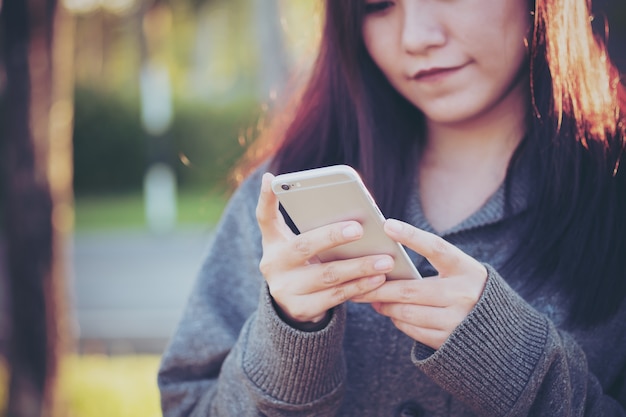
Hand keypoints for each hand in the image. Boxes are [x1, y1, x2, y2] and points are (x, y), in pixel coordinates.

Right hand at [256, 173, 392, 325]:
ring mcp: (284, 289)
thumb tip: (361, 207)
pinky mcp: (300, 309)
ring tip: (385, 260)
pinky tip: (378, 280)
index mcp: (273, 242)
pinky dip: (359, 287)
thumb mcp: (303, 244)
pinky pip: (335, 297)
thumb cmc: (307, 263)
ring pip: (326, 275)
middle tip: (359, 228)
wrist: (295, 306)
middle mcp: (273, 264)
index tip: (271, 179)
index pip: (265, 216)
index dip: (265, 198)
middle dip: (331, 236)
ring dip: (359, 267)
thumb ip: (318, 226)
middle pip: (303, 246)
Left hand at [352, 219, 487, 348]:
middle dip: (378, 286)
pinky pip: (411, 329)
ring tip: (371, 297)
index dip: (412, 236)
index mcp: (467, 269)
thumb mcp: (460, 272)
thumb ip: (434, 263)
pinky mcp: (448, 341)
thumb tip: (388, 261)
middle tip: (357, 281)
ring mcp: (457, 321)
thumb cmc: (469, 291)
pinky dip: (397, 320)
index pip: (436, 248)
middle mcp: (464, 295)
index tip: (387, 225)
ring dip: (384, 305)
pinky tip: (391, 312)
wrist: (499, 332)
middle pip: (409, 289)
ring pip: (406, 311)